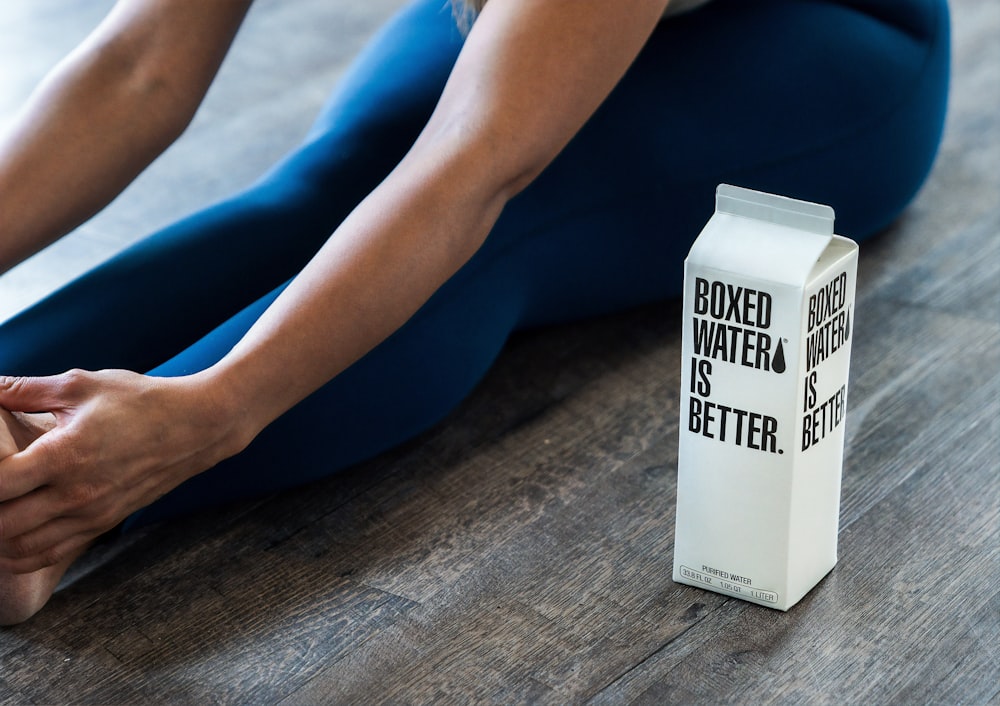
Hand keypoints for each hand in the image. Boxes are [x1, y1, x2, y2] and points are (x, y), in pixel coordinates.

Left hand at [0, 369, 247, 572]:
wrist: (196, 426)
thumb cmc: (139, 401)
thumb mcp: (80, 385)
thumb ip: (24, 389)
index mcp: (65, 455)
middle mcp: (77, 492)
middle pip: (2, 525)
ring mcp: (92, 513)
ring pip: (22, 548)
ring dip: (0, 534)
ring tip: (1, 509)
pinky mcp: (103, 522)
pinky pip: (50, 552)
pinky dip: (23, 551)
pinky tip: (14, 532)